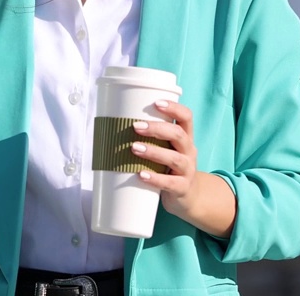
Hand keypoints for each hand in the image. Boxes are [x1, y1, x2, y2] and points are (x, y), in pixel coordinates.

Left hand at [130, 100, 203, 219]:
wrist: (187, 197)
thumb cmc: (168, 166)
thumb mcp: (165, 148)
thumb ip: (148, 138)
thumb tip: (110, 124)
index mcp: (185, 137)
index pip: (186, 117)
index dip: (174, 108)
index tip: (156, 103)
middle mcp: (189, 151)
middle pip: (178, 135)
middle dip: (156, 129)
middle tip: (135, 127)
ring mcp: (187, 170)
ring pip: (174, 158)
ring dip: (153, 152)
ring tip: (134, 148)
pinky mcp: (182, 188)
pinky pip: (170, 183)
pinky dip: (155, 179)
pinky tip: (141, 175)